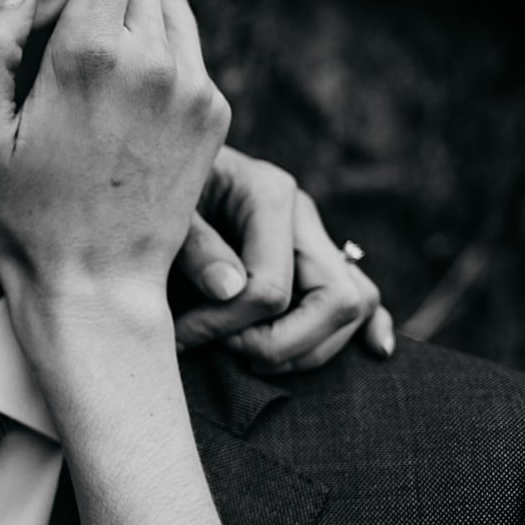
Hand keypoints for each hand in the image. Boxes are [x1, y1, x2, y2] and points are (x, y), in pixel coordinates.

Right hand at [0, 0, 230, 325]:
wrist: (96, 289)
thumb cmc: (22, 219)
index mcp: (89, 54)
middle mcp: (152, 60)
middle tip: (63, 37)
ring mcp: (192, 87)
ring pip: (171, 7)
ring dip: (135, 18)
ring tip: (96, 73)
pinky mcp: (214, 115)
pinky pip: (189, 53)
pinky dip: (160, 60)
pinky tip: (123, 108)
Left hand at [174, 148, 394, 367]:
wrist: (153, 165)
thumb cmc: (150, 190)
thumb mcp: (163, 212)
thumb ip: (194, 247)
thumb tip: (230, 290)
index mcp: (269, 193)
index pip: (271, 289)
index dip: (226, 326)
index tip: (181, 336)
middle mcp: (303, 215)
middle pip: (336, 299)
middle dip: (280, 345)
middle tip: (225, 352)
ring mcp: (316, 236)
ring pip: (355, 304)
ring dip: (307, 349)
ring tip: (247, 359)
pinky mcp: (316, 256)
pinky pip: (365, 294)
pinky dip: (370, 327)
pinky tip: (374, 352)